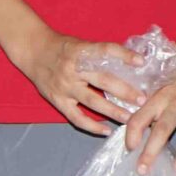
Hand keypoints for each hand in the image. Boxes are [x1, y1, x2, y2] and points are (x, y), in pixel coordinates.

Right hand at [0, 27, 146, 134]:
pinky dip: (92, 126)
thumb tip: (131, 63)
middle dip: (124, 91)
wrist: (32, 51)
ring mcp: (65, 87)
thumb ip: (100, 54)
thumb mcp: (80, 44)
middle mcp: (73, 69)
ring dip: (113, 111)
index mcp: (80, 51)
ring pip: (92, 102)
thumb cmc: (62, 47)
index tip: (141, 62)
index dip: (124, 55)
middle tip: (143, 99)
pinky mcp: (58, 100)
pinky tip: (106, 131)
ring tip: (131, 118)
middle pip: (103, 80)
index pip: (105, 51)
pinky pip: (76, 117)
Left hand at [125, 70, 175, 174]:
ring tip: (175, 174)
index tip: (129, 150)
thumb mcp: (156, 89)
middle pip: (162, 130)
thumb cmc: (175, 81)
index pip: (140, 118)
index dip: (131, 136)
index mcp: (159, 97)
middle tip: (142, 170)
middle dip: (151, 152)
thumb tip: (132, 137)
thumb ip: (146, 110)